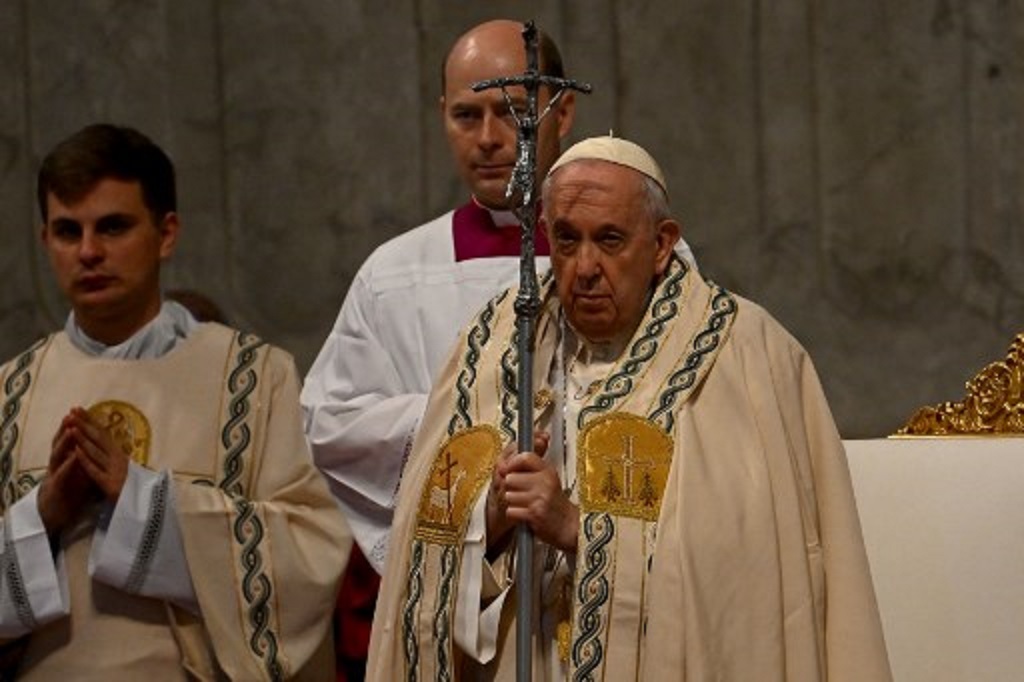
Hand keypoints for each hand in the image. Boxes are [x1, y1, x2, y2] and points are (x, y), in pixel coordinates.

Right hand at [37, 412, 101, 533]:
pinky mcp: (54, 488)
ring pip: (57, 455)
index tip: (81, 411)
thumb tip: (101, 446)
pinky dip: (68, 464)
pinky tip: (73, 456)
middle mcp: (57, 465)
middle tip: (72, 413)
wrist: (53, 518)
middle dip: (67, 428)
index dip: (74, 427)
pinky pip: (61, 475)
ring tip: (72, 429)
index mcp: (64, 461)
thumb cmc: (68, 494)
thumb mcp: (80, 474)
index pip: (69, 441)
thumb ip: (86, 460)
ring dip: (65, 442)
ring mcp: (53, 475)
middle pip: (61, 443)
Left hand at [65, 407, 129, 502]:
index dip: (91, 421)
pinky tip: (76, 451)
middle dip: (85, 424)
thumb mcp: (126, 474)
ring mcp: (115, 472)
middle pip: (100, 439)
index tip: (80, 410)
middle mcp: (119, 460)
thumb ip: (117, 462)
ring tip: (71, 425)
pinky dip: (85, 460)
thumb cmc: (136, 494)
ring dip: (83, 438)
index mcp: (122, 457)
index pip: (104, 435)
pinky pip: (95, 471)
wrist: (147, 511)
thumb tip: (108, 449)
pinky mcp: (111, 486)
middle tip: (73, 410)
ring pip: (96, 452)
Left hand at [487, 431, 578, 552]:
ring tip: (525, 504)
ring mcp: (539, 498)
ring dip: (513, 502)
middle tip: (521, 493)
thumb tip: (502, 465)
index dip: (512, 463)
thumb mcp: (546, 478)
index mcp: (548, 471)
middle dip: (511, 488)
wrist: (567, 524)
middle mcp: (545, 482)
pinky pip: (510, 511)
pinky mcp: (534, 514)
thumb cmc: (553, 501)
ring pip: (508, 496)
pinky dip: (515, 514)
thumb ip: (528, 468)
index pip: (525, 457)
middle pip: (510, 478)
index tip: (509, 470)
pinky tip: (525, 514)